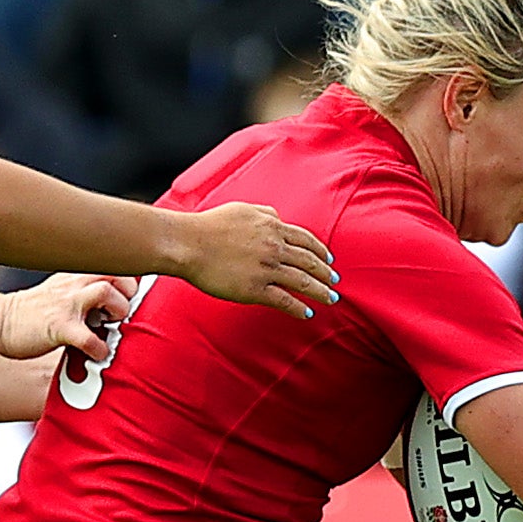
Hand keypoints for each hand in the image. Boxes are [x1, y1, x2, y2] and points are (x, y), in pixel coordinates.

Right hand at [0, 273, 136, 360]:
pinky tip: (96, 353)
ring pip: (106, 293)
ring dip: (118, 311)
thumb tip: (109, 305)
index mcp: (75, 276)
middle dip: (128, 293)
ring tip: (111, 326)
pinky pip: (89, 338)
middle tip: (121, 311)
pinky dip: (99, 348)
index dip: (128, 281)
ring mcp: (66, 305)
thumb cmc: (30, 312)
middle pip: (116, 272)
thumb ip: (83, 292)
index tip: (129, 297)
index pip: (113, 266)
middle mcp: (73, 285)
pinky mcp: (59, 328)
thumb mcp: (59, 292)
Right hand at [174, 203, 337, 317]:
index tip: (329, 260)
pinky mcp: (255, 289)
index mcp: (272, 227)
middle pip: (310, 262)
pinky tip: (308, 312)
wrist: (187, 244)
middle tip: (335, 282)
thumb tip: (278, 218)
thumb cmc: (209, 226)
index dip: (321, 251)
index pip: (306, 240)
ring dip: (320, 291)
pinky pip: (284, 300)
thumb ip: (264, 213)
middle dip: (326, 273)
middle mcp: (274, 247)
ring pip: (303, 282)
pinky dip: (299, 307)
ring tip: (330, 299)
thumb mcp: (242, 209)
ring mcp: (266, 269)